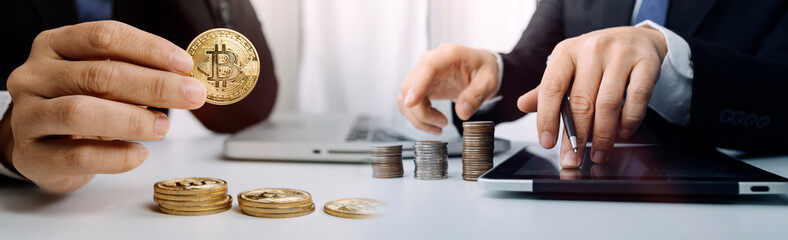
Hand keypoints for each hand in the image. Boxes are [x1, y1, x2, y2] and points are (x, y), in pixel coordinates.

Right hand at [5, 21, 206, 192]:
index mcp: (55, 45)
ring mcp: (28, 117)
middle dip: (154, 85)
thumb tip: (186, 79)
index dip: (148, 49)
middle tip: (192, 95)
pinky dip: (115, 156)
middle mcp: (34, 76)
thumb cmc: (81, 104)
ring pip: (81, 112)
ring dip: (133, 120)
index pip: (104, 37)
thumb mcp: (102, 80)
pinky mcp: (33, 157)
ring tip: (164, 127)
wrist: (40, 146)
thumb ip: (136, 73)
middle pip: (98, 75)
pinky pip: (77, 156)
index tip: (184, 65)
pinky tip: (139, 154)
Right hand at [398, 44, 498, 134]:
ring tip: (439, 127)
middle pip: (410, 87)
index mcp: (448, 55)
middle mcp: (430, 61)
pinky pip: (408, 103)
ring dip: (418, 118)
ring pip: (405, 98)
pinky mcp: (419, 85)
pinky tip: (432, 123)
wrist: (479, 67)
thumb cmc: (483, 69)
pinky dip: (417, 117)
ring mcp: (421, 73)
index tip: (411, 103)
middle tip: (442, 124)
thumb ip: (476, 96)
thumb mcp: (488, 82)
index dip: (417, 86)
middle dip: (422, 112)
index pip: (427, 68)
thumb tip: (462, 113)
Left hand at [517, 26, 666, 167]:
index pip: (551, 88)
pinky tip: (623, 133)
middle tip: (573, 159)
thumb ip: (547, 90)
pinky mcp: (646, 62)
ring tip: (599, 153)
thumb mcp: (569, 69)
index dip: (547, 118)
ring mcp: (620, 54)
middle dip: (576, 137)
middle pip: (581, 101)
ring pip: (608, 103)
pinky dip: (629, 120)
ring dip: (602, 135)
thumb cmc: (597, 60)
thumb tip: (522, 105)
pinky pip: (636, 97)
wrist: (636, 39)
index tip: (547, 143)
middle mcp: (591, 49)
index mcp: (566, 52)